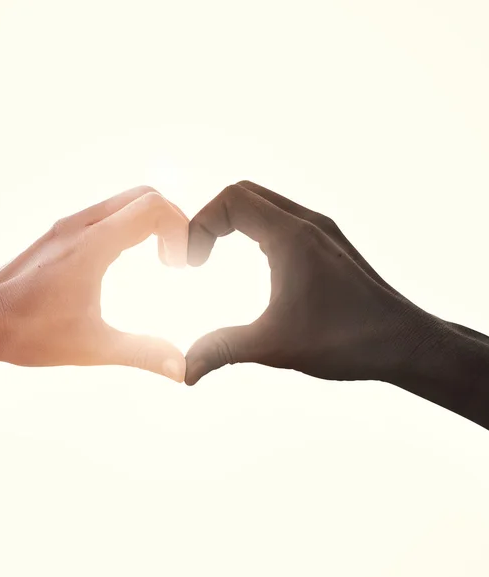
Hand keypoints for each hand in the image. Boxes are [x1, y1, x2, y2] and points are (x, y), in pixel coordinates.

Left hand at [0, 186, 187, 381]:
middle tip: (174, 261)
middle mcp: (79, 225)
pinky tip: (126, 259)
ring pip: (123, 201)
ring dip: (150, 222)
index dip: (180, 230)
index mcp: (93, 245)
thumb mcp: (93, 347)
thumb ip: (143, 353)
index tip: (178, 266)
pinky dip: (129, 225)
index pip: (152, 208)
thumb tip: (183, 370)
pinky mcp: (58, 233)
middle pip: (142, 195)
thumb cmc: (28, 333)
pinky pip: (105, 213)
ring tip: (158, 260)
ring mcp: (66, 226)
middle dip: (171, 221)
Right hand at [184, 181, 425, 385]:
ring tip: (216, 257)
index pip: (230, 200)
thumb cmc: (346, 340)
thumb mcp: (274, 346)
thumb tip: (184, 371)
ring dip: (234, 222)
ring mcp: (322, 230)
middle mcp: (308, 222)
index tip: (192, 265)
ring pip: (265, 203)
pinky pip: (283, 218)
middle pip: (244, 193)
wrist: (405, 343)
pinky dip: (256, 229)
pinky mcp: (330, 243)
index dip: (199, 225)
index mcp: (292, 236)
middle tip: (198, 257)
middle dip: (211, 219)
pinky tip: (257, 263)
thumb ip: (223, 351)